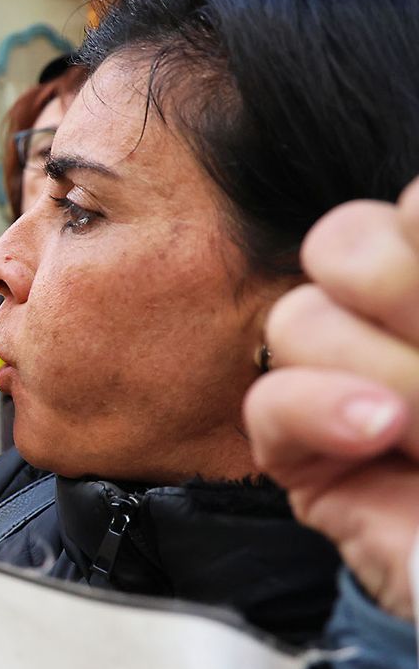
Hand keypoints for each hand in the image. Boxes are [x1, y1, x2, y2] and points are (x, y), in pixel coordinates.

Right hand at [245, 181, 418, 618]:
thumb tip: (417, 211)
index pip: (414, 207)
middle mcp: (405, 330)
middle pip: (343, 239)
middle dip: (400, 283)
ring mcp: (354, 391)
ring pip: (299, 317)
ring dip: (374, 362)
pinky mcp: (308, 461)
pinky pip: (266, 404)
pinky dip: (315, 408)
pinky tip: (380, 433)